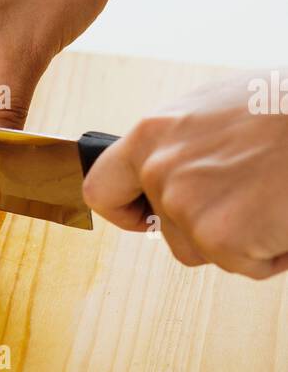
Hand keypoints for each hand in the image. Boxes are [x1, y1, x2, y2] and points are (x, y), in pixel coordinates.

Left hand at [82, 74, 287, 278]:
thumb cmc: (285, 106)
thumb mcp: (215, 109)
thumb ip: (181, 144)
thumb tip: (172, 169)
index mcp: (153, 134)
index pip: (102, 189)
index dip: (125, 213)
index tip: (143, 219)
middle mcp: (160, 170)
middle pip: (168, 231)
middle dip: (209, 226)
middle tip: (252, 194)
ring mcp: (187, 207)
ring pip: (205, 252)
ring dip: (241, 239)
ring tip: (274, 196)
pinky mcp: (221, 238)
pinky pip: (246, 265)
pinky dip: (272, 252)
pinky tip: (285, 213)